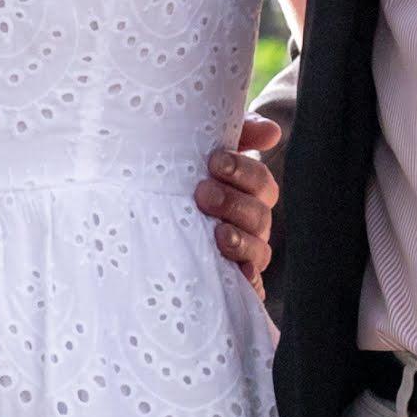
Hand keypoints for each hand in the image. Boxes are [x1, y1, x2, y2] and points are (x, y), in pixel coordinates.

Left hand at [197, 108, 284, 295]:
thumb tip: (272, 131)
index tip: (214, 162)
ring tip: (219, 234)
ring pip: (258, 249)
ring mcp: (244, 252)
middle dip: (233, 203)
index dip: (243, 171)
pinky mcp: (231, 280)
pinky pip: (249, 285)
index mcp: (249, 191)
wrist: (144, 213)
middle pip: (259, 214)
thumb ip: (237, 134)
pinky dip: (248, 280)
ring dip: (241, 241)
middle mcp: (251, 222)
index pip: (260, 181)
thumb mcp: (202, 151)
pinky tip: (239, 275)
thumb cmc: (181, 176)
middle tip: (203, 194)